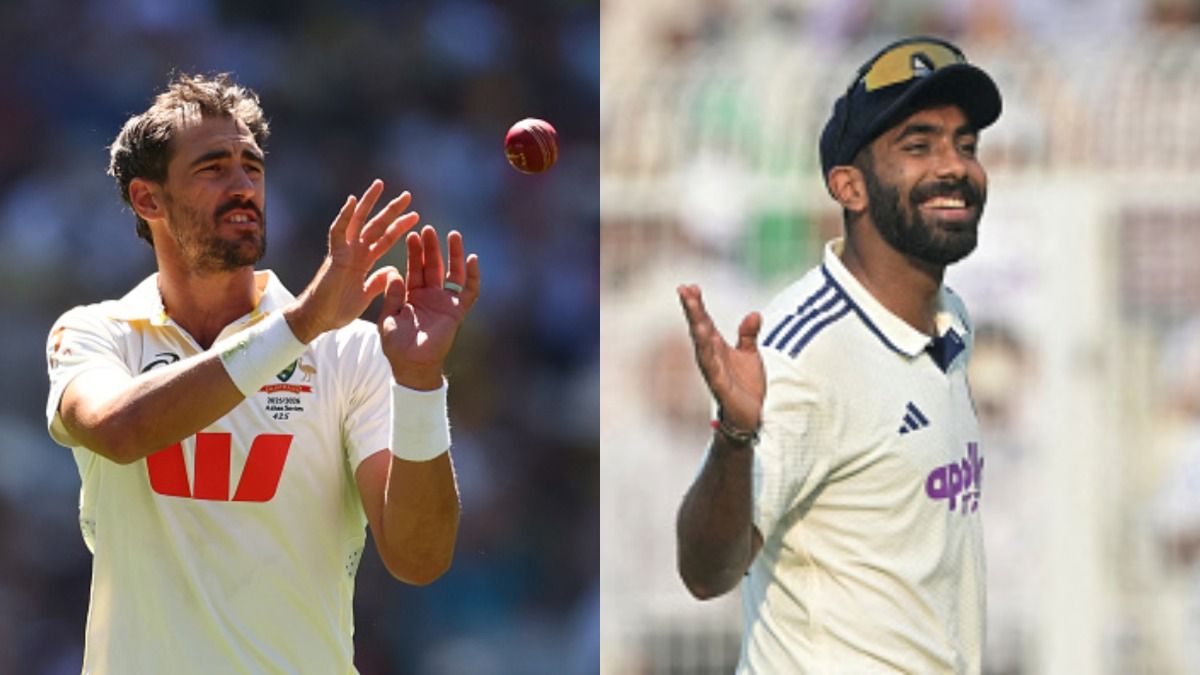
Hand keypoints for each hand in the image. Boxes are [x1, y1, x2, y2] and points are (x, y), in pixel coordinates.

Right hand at [285, 180, 419, 341]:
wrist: (318, 320)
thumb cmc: (337, 309)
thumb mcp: (366, 295)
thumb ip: (378, 282)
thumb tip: (392, 270)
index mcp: (364, 260)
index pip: (385, 239)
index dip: (399, 227)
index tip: (416, 216)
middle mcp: (355, 252)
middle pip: (376, 225)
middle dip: (391, 210)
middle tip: (408, 195)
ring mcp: (344, 252)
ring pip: (358, 221)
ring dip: (369, 203)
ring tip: (380, 185)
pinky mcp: (334, 256)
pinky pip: (338, 232)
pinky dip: (344, 216)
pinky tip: (352, 200)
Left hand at [378, 226, 480, 389]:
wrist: (411, 365)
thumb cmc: (396, 345)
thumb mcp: (387, 317)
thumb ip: (391, 296)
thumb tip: (393, 272)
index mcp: (411, 294)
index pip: (414, 268)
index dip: (414, 252)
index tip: (411, 234)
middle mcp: (429, 295)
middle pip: (433, 265)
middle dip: (431, 247)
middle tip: (428, 229)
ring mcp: (444, 302)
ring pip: (452, 273)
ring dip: (453, 254)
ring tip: (453, 234)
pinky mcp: (457, 311)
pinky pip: (469, 291)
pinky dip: (473, 276)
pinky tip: (473, 258)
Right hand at [677, 285, 764, 432]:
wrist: (751, 416)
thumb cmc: (746, 386)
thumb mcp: (750, 355)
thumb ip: (749, 335)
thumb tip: (754, 313)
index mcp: (718, 347)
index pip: (705, 322)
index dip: (698, 305)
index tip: (690, 286)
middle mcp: (711, 356)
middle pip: (699, 328)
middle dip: (692, 309)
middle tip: (685, 289)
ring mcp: (713, 369)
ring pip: (701, 344)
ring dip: (696, 324)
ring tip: (692, 306)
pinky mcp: (719, 384)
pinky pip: (711, 365)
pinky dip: (706, 351)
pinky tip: (703, 337)